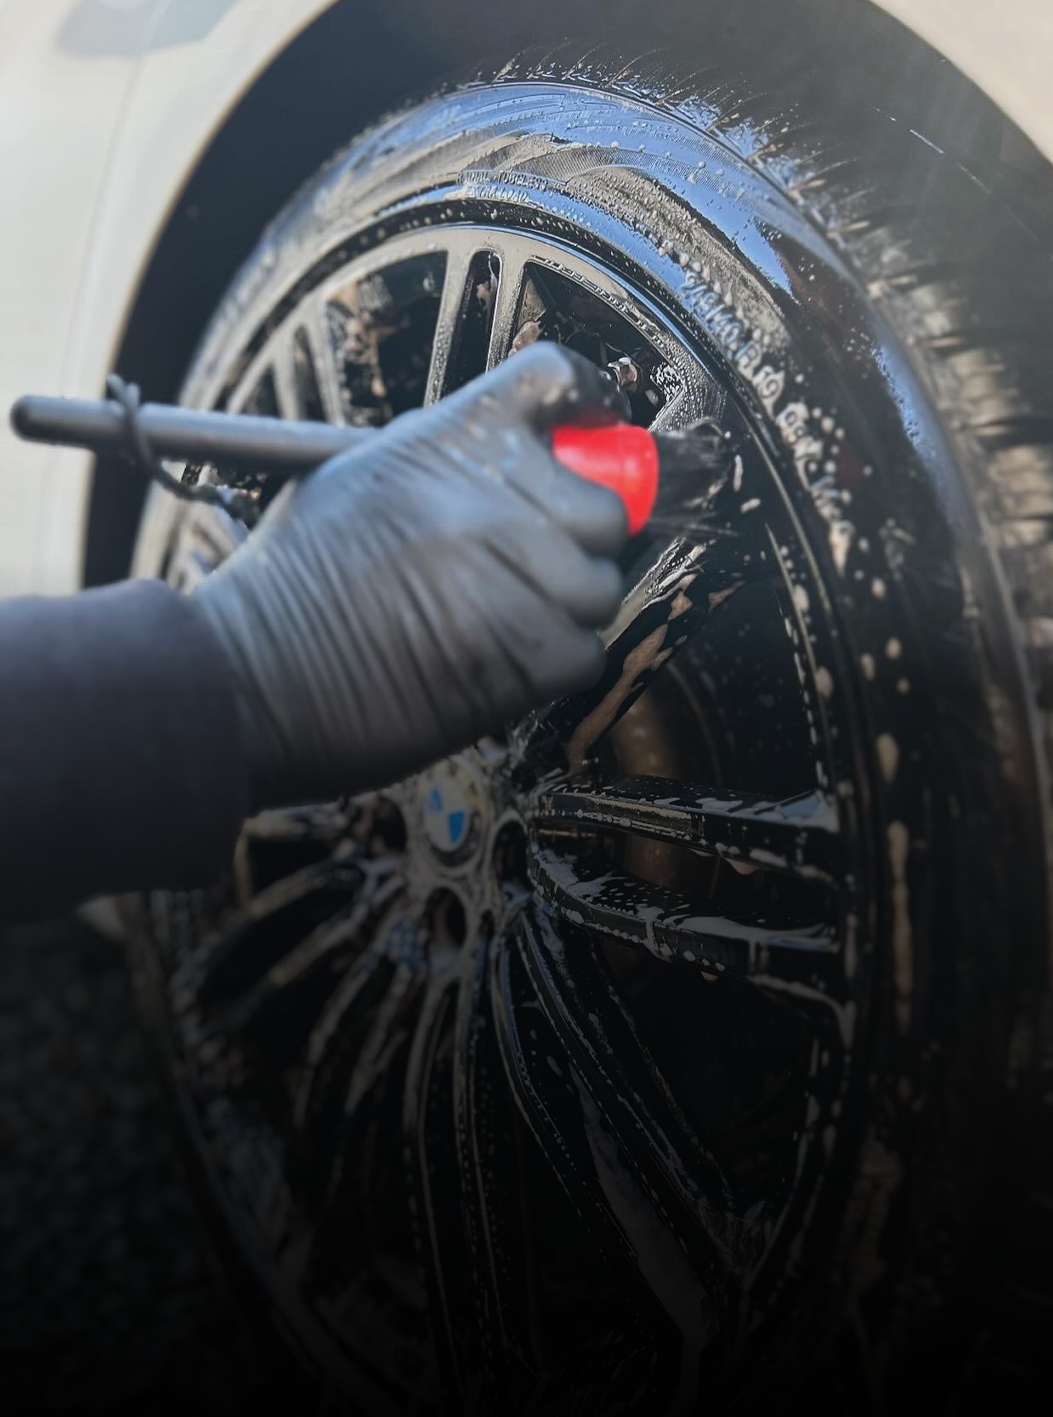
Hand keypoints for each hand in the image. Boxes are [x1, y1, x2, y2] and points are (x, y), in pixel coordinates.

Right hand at [193, 343, 628, 807]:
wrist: (250, 674)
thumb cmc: (295, 583)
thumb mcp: (359, 475)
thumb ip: (448, 459)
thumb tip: (522, 456)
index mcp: (449, 439)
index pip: (556, 381)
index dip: (589, 406)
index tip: (596, 430)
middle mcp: (488, 499)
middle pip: (604, 509)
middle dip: (578, 541)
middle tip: (533, 562)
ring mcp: (507, 577)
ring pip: (598, 588)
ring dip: (563, 610)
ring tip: (498, 619)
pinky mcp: (518, 656)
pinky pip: (583, 652)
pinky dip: (551, 664)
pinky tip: (496, 661)